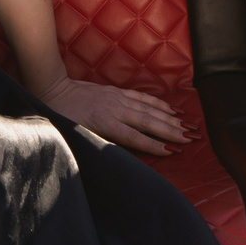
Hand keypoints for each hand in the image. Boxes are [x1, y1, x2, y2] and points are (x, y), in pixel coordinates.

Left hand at [42, 75, 191, 155]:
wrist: (53, 90)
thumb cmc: (63, 118)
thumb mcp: (77, 135)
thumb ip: (99, 143)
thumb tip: (119, 154)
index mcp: (105, 123)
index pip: (135, 137)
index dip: (154, 145)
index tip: (173, 151)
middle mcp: (115, 109)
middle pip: (148, 122)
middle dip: (172, 131)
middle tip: (192, 139)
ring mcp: (118, 98)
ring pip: (149, 109)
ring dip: (171, 118)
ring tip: (189, 126)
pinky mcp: (118, 92)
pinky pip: (143, 98)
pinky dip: (159, 104)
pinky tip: (171, 109)